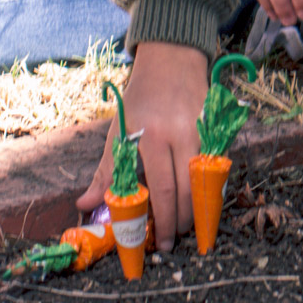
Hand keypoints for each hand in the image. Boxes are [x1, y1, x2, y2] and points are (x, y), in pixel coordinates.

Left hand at [76, 41, 208, 251]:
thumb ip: (105, 171)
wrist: (171, 60)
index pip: (157, 190)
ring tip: (187, 227)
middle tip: (172, 241)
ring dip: (197, 210)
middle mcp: (177, 134)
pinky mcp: (218, 128)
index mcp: (148, 136)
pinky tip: (202, 201)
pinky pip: (217, 167)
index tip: (155, 242)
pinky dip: (211, 188)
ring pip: (204, 182)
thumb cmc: (140, 100)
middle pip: (184, 191)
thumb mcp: (118, 131)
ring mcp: (201, 130)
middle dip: (178, 222)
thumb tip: (85, 206)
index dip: (158, 221)